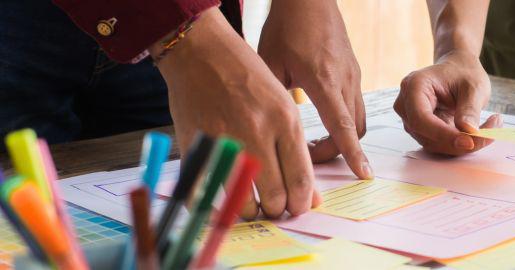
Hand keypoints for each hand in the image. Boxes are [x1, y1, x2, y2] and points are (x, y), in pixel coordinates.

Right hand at [151, 7, 319, 217]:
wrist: (201, 51)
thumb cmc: (246, 76)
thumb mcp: (282, 104)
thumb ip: (295, 149)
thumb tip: (308, 195)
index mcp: (285, 120)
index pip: (301, 180)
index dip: (302, 203)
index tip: (299, 208)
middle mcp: (257, 132)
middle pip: (275, 196)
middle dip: (278, 210)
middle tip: (275, 208)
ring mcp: (225, 140)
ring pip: (243, 200)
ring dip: (249, 210)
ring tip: (251, 205)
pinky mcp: (196, 145)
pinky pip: (205, 192)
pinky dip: (214, 205)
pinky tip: (221, 201)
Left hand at [258, 0, 370, 178]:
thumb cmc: (287, 26)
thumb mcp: (269, 62)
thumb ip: (272, 97)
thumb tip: (264, 128)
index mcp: (323, 80)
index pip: (342, 126)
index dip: (352, 153)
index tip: (363, 174)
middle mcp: (345, 81)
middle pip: (354, 130)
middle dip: (336, 151)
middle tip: (308, 157)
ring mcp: (353, 76)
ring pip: (358, 119)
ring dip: (341, 137)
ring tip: (313, 141)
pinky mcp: (354, 72)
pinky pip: (355, 104)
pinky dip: (343, 120)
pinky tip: (322, 118)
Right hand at [395, 51, 500, 154]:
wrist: (457, 69)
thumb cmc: (463, 72)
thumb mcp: (474, 86)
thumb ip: (470, 109)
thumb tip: (469, 132)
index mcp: (414, 86)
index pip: (421, 119)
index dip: (443, 134)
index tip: (470, 141)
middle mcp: (406, 105)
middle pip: (427, 135)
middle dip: (458, 142)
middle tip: (490, 134)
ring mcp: (411, 119)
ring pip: (434, 144)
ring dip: (461, 144)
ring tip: (489, 129)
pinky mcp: (422, 130)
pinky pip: (439, 144)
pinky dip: (459, 143)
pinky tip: (477, 131)